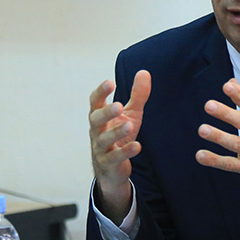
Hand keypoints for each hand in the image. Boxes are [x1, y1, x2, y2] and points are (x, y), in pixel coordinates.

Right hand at [88, 69, 151, 222]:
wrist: (112, 168)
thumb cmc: (119, 135)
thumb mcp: (130, 114)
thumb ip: (137, 95)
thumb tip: (144, 72)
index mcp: (100, 117)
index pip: (95, 102)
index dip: (100, 92)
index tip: (109, 82)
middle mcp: (97, 131)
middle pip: (96, 120)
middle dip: (106, 112)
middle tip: (117, 106)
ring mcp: (100, 148)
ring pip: (104, 139)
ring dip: (116, 132)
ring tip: (130, 125)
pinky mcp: (108, 163)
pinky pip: (114, 157)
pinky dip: (125, 152)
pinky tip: (137, 146)